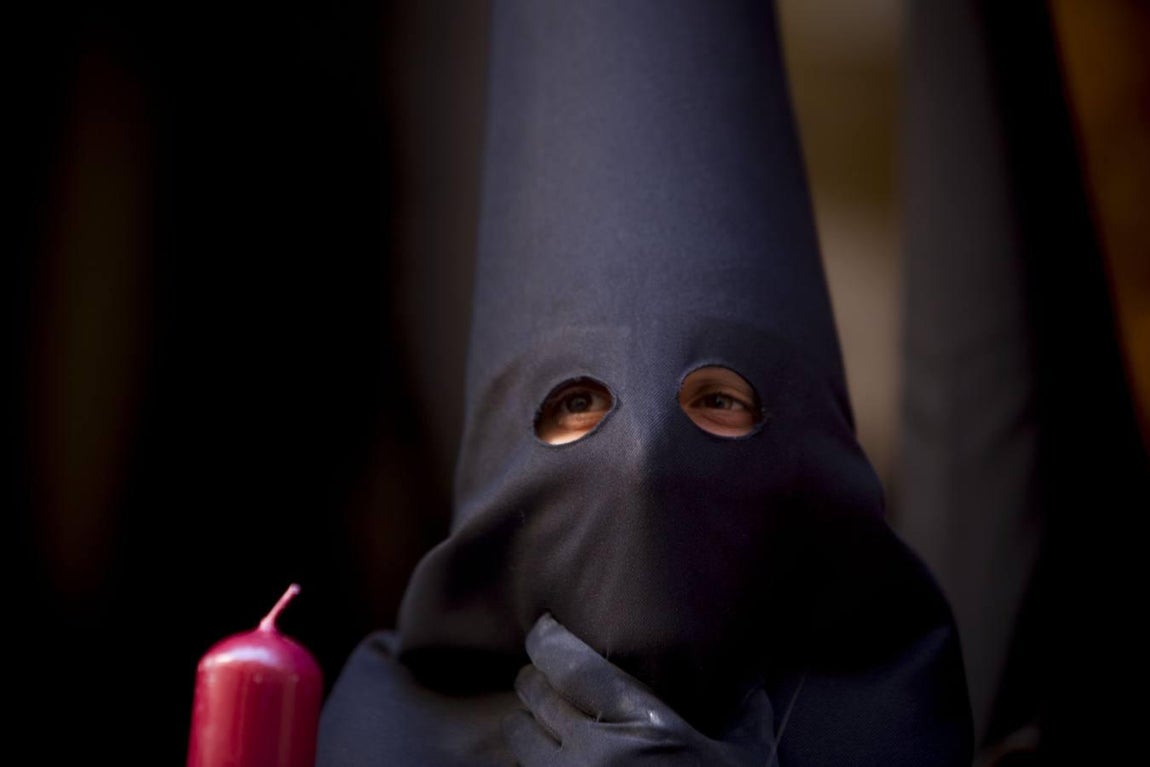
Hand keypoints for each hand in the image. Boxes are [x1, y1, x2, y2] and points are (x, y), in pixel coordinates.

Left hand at [503, 613, 776, 765]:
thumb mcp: (747, 758)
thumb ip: (743, 711)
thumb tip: (750, 676)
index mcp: (645, 727)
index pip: (574, 666)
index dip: (548, 641)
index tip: (542, 629)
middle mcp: (597, 757)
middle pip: (534, 697)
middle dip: (534, 682)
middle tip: (542, 677)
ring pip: (519, 741)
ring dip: (528, 727)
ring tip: (544, 724)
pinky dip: (535, 765)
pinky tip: (555, 761)